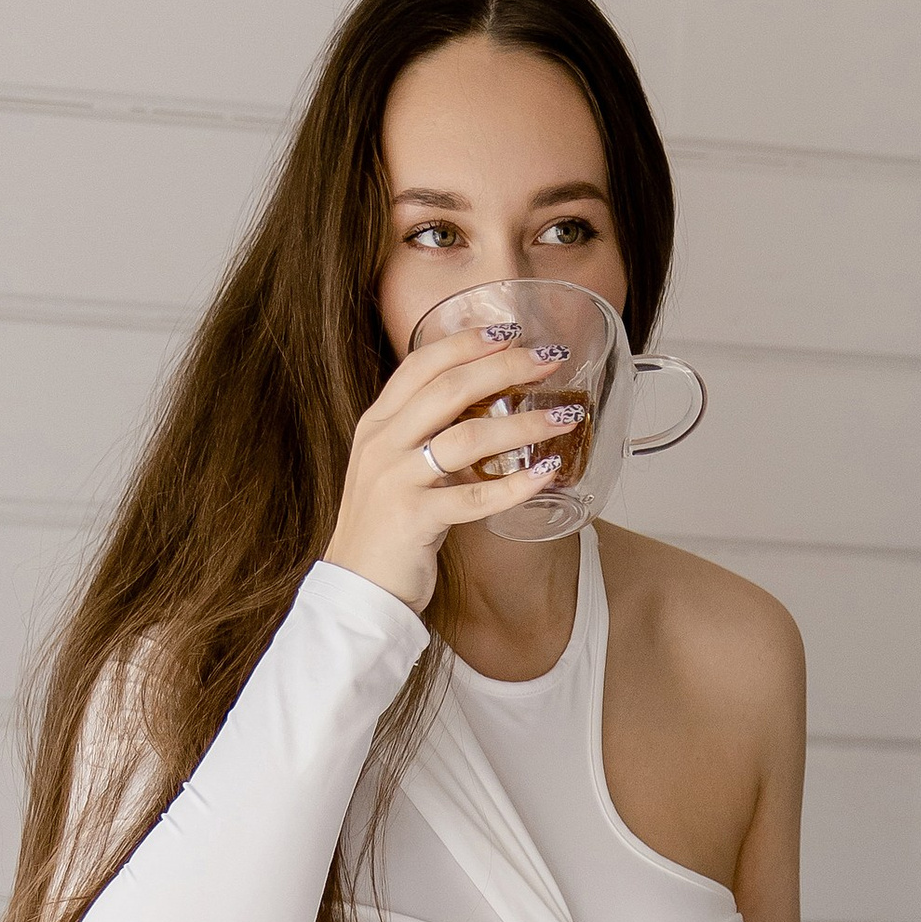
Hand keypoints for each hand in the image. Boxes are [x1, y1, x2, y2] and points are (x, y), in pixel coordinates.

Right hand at [323, 328, 585, 611]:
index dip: (465, 342)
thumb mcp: (393, 471)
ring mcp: (396, 479)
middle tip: (548, 360)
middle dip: (504, 367)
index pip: (421, 364)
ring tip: (563, 418)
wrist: (357, 591)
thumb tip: (471, 411)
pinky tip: (545, 474)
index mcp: (377, 424)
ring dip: (523, 425)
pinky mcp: (414, 519)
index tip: (507, 330)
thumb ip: (421, 438)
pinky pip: (474, 497)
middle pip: (450, 387)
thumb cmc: (385, 533)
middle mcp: (383, 443)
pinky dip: (514, 485)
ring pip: (467, 437)